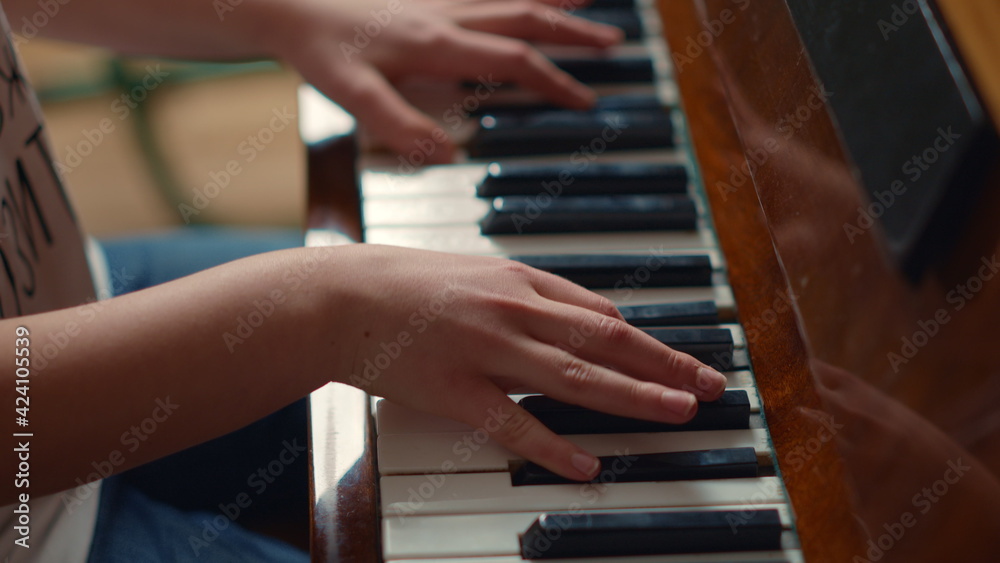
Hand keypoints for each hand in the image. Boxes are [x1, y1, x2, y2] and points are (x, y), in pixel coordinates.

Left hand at [271, 0, 621, 162]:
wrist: (292, 7)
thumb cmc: (322, 51)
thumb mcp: (353, 96)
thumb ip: (398, 126)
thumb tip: (446, 154)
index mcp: (438, 43)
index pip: (513, 61)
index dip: (553, 81)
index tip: (585, 100)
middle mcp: (447, 15)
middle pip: (526, 18)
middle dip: (573, 33)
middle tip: (613, 43)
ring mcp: (441, 1)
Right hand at [329, 245, 727, 480]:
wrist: (341, 296)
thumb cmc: (411, 284)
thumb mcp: (481, 274)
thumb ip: (537, 295)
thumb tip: (594, 318)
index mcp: (521, 282)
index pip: (602, 316)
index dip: (650, 343)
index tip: (683, 363)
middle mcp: (513, 311)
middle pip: (604, 342)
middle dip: (664, 365)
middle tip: (710, 386)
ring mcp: (485, 349)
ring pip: (573, 377)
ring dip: (632, 396)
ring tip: (678, 412)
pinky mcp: (453, 389)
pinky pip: (511, 423)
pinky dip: (552, 445)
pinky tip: (587, 464)